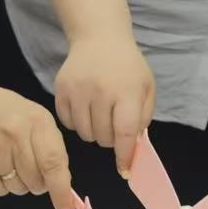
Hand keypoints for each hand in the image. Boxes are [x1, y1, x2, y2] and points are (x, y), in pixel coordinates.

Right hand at [0, 84, 74, 208]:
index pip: (52, 162)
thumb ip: (53, 152)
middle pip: (35, 182)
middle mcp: (14, 135)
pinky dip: (1, 184)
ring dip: (19, 183)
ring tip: (11, 160)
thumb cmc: (13, 116)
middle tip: (30, 164)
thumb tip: (62, 193)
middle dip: (38, 182)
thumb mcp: (40, 121)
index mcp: (37, 122)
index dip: (60, 190)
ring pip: (17, 189)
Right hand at [53, 33, 155, 176]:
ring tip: (100, 116)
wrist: (99, 38)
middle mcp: (100, 91)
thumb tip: (132, 148)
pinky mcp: (60, 90)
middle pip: (103, 138)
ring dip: (94, 133)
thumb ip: (143, 118)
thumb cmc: (127, 66)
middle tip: (114, 125)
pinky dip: (77, 123)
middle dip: (111, 139)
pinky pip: (68, 124)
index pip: (124, 133)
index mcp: (126, 91)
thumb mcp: (147, 88)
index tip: (125, 170)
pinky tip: (85, 109)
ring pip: (84, 134)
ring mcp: (77, 90)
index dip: (125, 155)